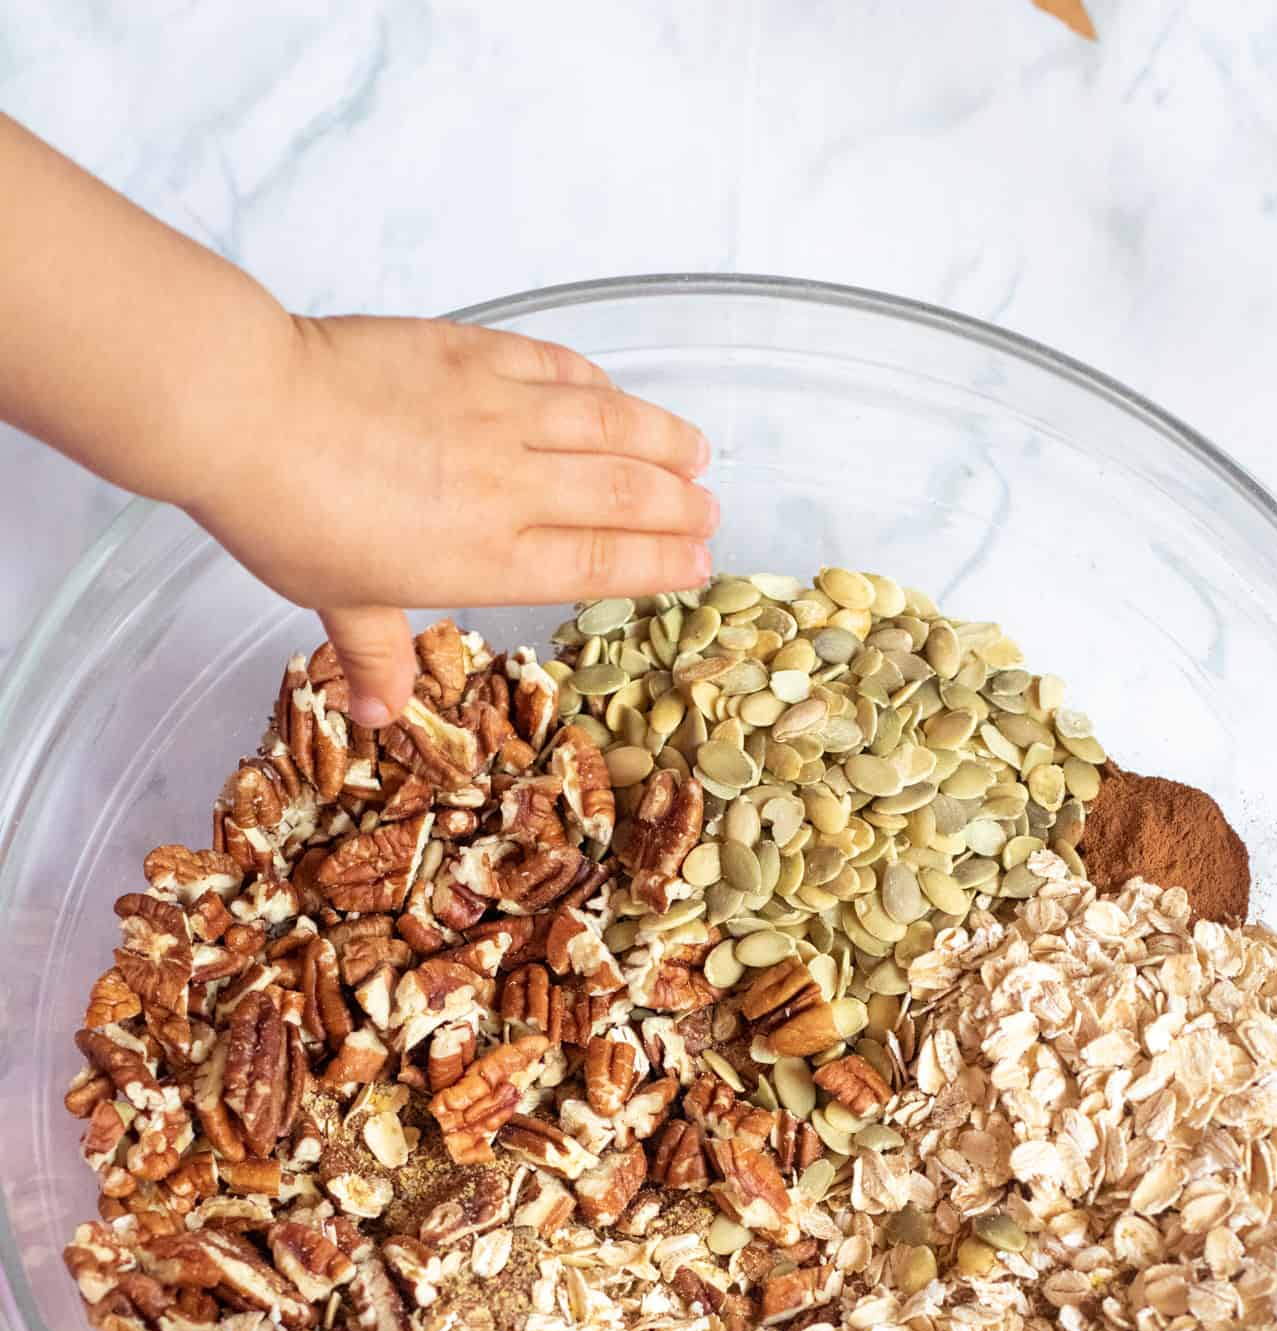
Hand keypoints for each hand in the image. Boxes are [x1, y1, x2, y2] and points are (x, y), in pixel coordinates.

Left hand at [187, 315, 716, 724]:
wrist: (250, 412)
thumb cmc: (288, 513)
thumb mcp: (335, 600)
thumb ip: (374, 653)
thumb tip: (377, 712)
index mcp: (487, 557)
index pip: (599, 562)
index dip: (658, 563)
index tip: (696, 563)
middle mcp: (510, 487)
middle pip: (623, 494)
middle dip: (677, 505)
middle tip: (708, 510)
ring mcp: (497, 413)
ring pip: (609, 426)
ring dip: (662, 439)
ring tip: (697, 452)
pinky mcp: (473, 354)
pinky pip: (557, 368)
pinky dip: (597, 383)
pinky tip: (614, 394)